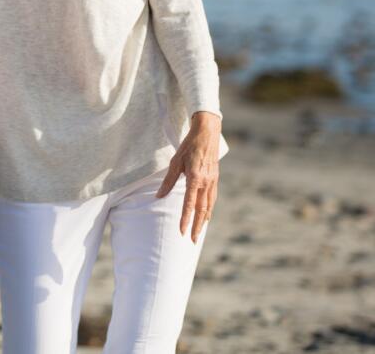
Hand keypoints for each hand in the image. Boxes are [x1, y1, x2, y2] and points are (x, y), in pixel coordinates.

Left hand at [156, 111, 220, 242]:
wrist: (207, 133)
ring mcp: (212, 181)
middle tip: (192, 240)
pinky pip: (212, 198)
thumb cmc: (188, 146)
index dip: (185, 219)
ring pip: (208, 206)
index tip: (181, 232)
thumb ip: (168, 181)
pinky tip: (206, 215)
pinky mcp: (215, 179)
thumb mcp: (175, 162)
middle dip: (196, 226)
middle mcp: (205, 182)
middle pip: (201, 210)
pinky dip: (209, 209)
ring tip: (198, 232)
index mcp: (194, 178)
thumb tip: (159, 196)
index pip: (189, 204)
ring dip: (203, 221)